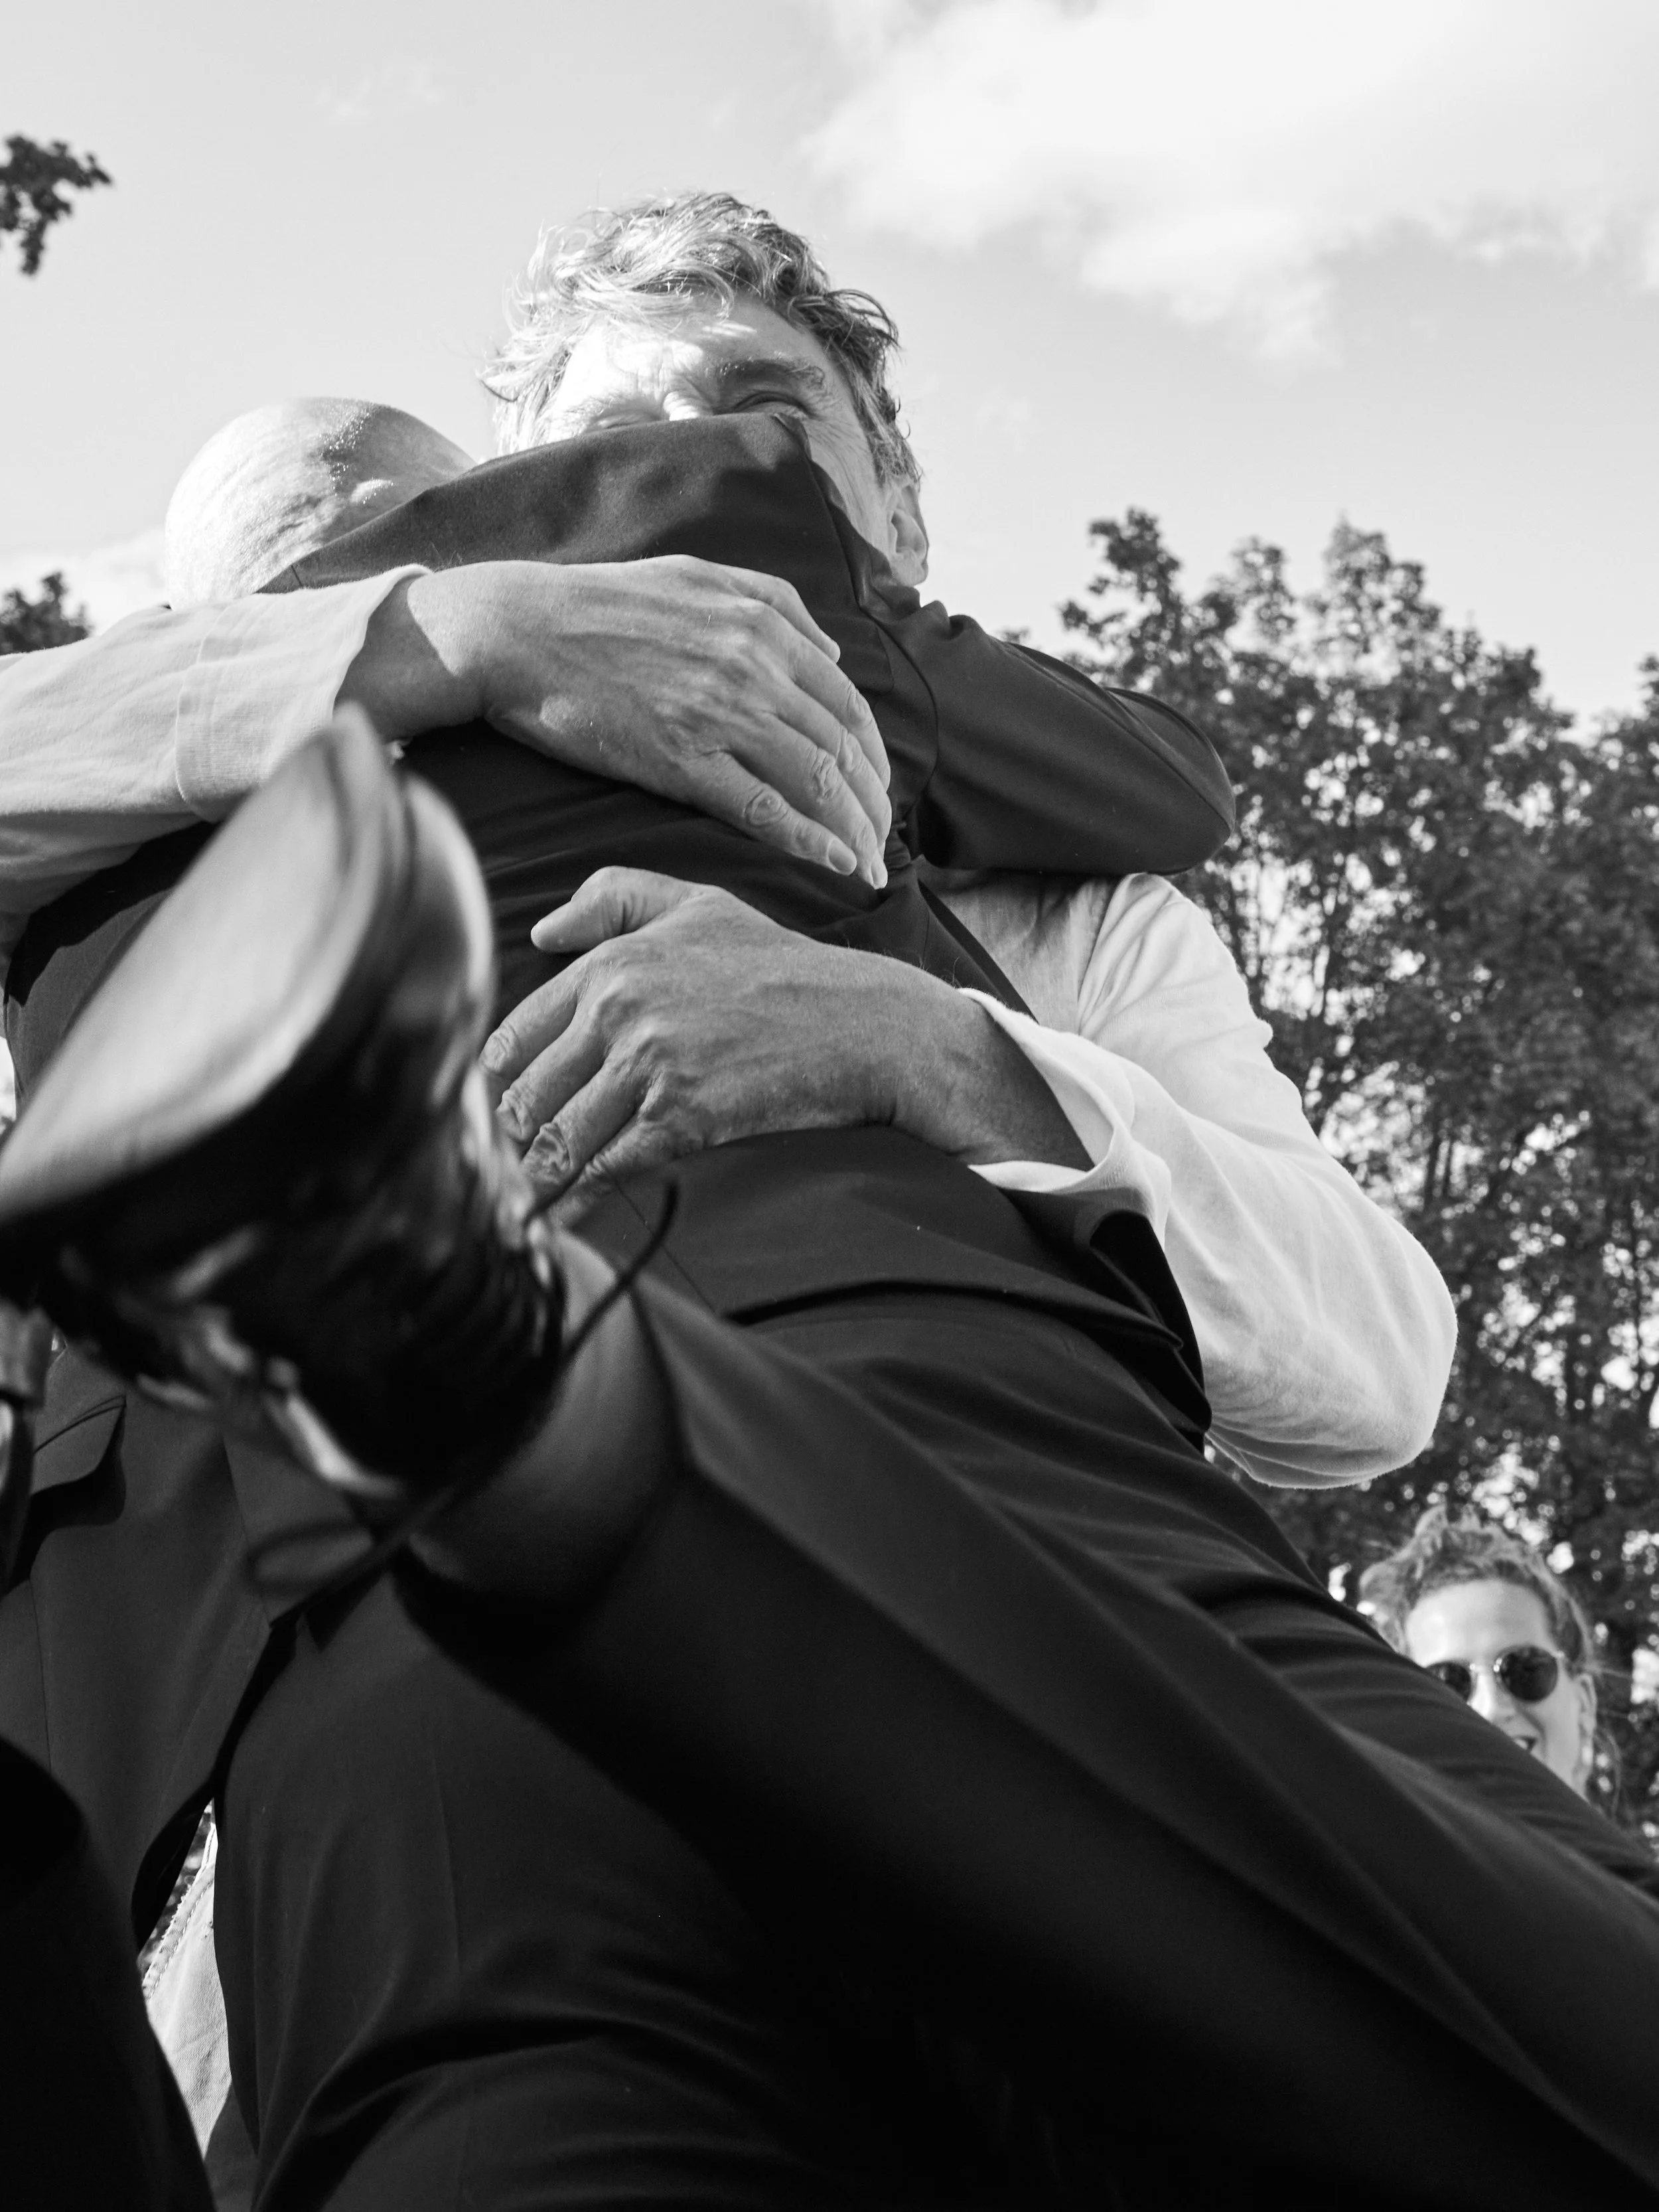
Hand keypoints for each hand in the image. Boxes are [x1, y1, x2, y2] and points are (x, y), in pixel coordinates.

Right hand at [400, 557, 890, 886]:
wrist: (517, 629)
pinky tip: (834, 864)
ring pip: (814, 782)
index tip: (878, 790)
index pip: (847, 703)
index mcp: (762, 625)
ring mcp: (718, 715)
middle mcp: (753, 668)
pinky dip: (808, 841)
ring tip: (867, 864)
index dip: (872, 756)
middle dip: (873, 803)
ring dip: (852, 830)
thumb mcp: (697, 574)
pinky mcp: (679, 760)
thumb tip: (831, 649)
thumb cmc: (601, 603)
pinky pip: (762, 809)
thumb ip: (773, 602)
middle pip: (842, 749)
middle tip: (883, 841)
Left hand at [480, 867, 1089, 1207]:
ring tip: (524, 1200)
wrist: (863, 1022)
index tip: (501, 1109)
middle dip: (512, 1138)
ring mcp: (648, 1068)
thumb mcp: (699, 906)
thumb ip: (614, 900)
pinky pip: (602, 1171)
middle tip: (506, 1165)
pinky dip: (572, 1204)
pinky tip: (557, 1223)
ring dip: (535, 1177)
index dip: (501, 1081)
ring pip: (557, 1138)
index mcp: (612, 964)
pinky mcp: (680, 1121)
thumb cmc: (784, 965)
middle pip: (527, 1094)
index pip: (516, 1034)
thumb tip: (542, 931)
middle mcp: (619, 1012)